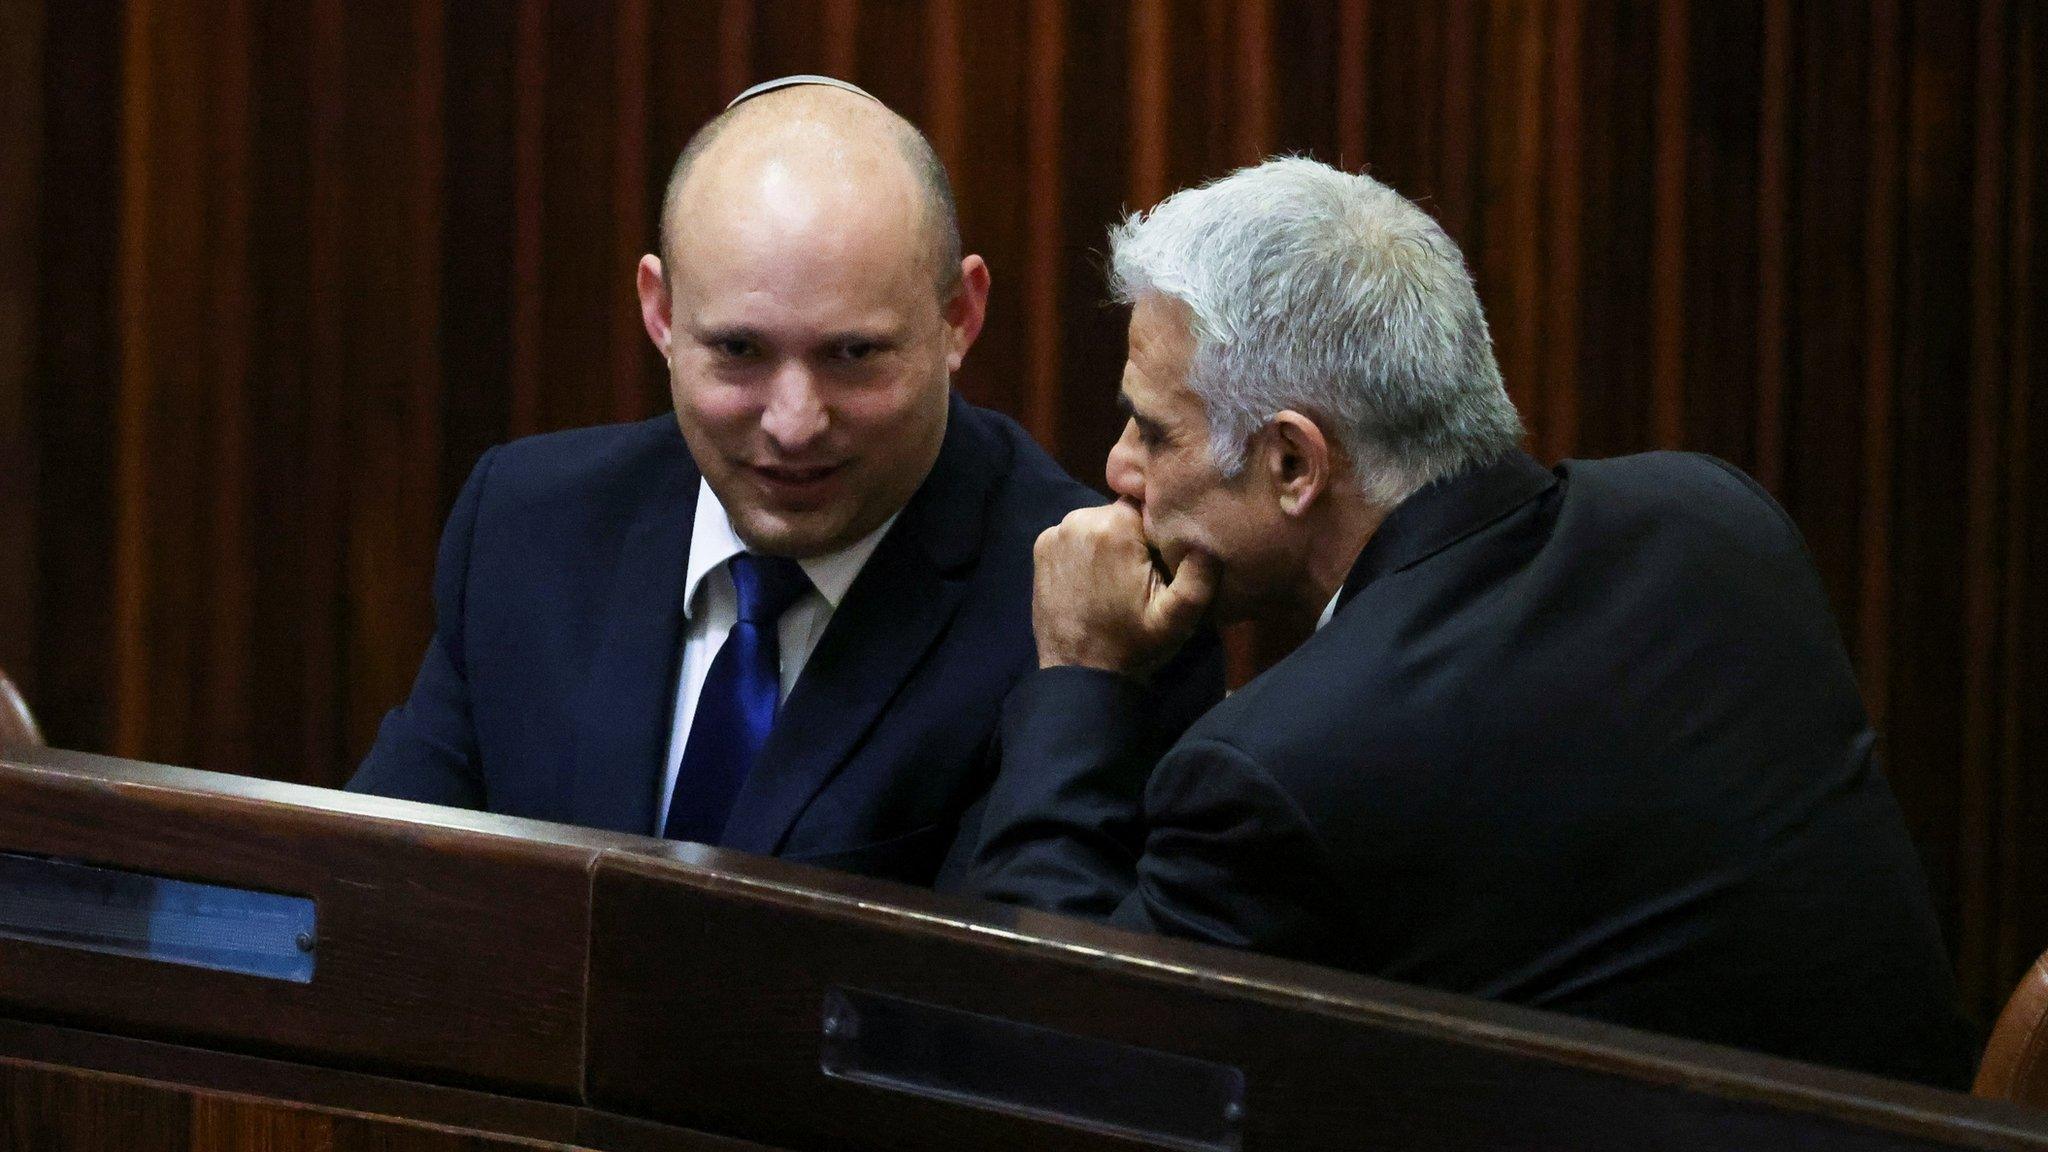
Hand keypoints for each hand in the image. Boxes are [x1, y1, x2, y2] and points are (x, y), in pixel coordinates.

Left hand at [1031, 501, 1219, 676]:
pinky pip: (1076, 536)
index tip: (1162, 560)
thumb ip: (1199, 576)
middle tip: (1143, 575)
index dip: (1160, 530)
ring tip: (1118, 580)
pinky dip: (1086, 551)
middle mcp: (1080, 518)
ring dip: (1111, 543)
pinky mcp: (1041, 548)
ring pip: (1099, 523)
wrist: (1080, 675)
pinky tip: (1094, 580)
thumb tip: (1208, 539)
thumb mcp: (1178, 618)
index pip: (1148, 504)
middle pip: (1122, 513)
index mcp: (1114, 526)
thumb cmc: (1133, 645)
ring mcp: (1055, 533)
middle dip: (1135, 537)